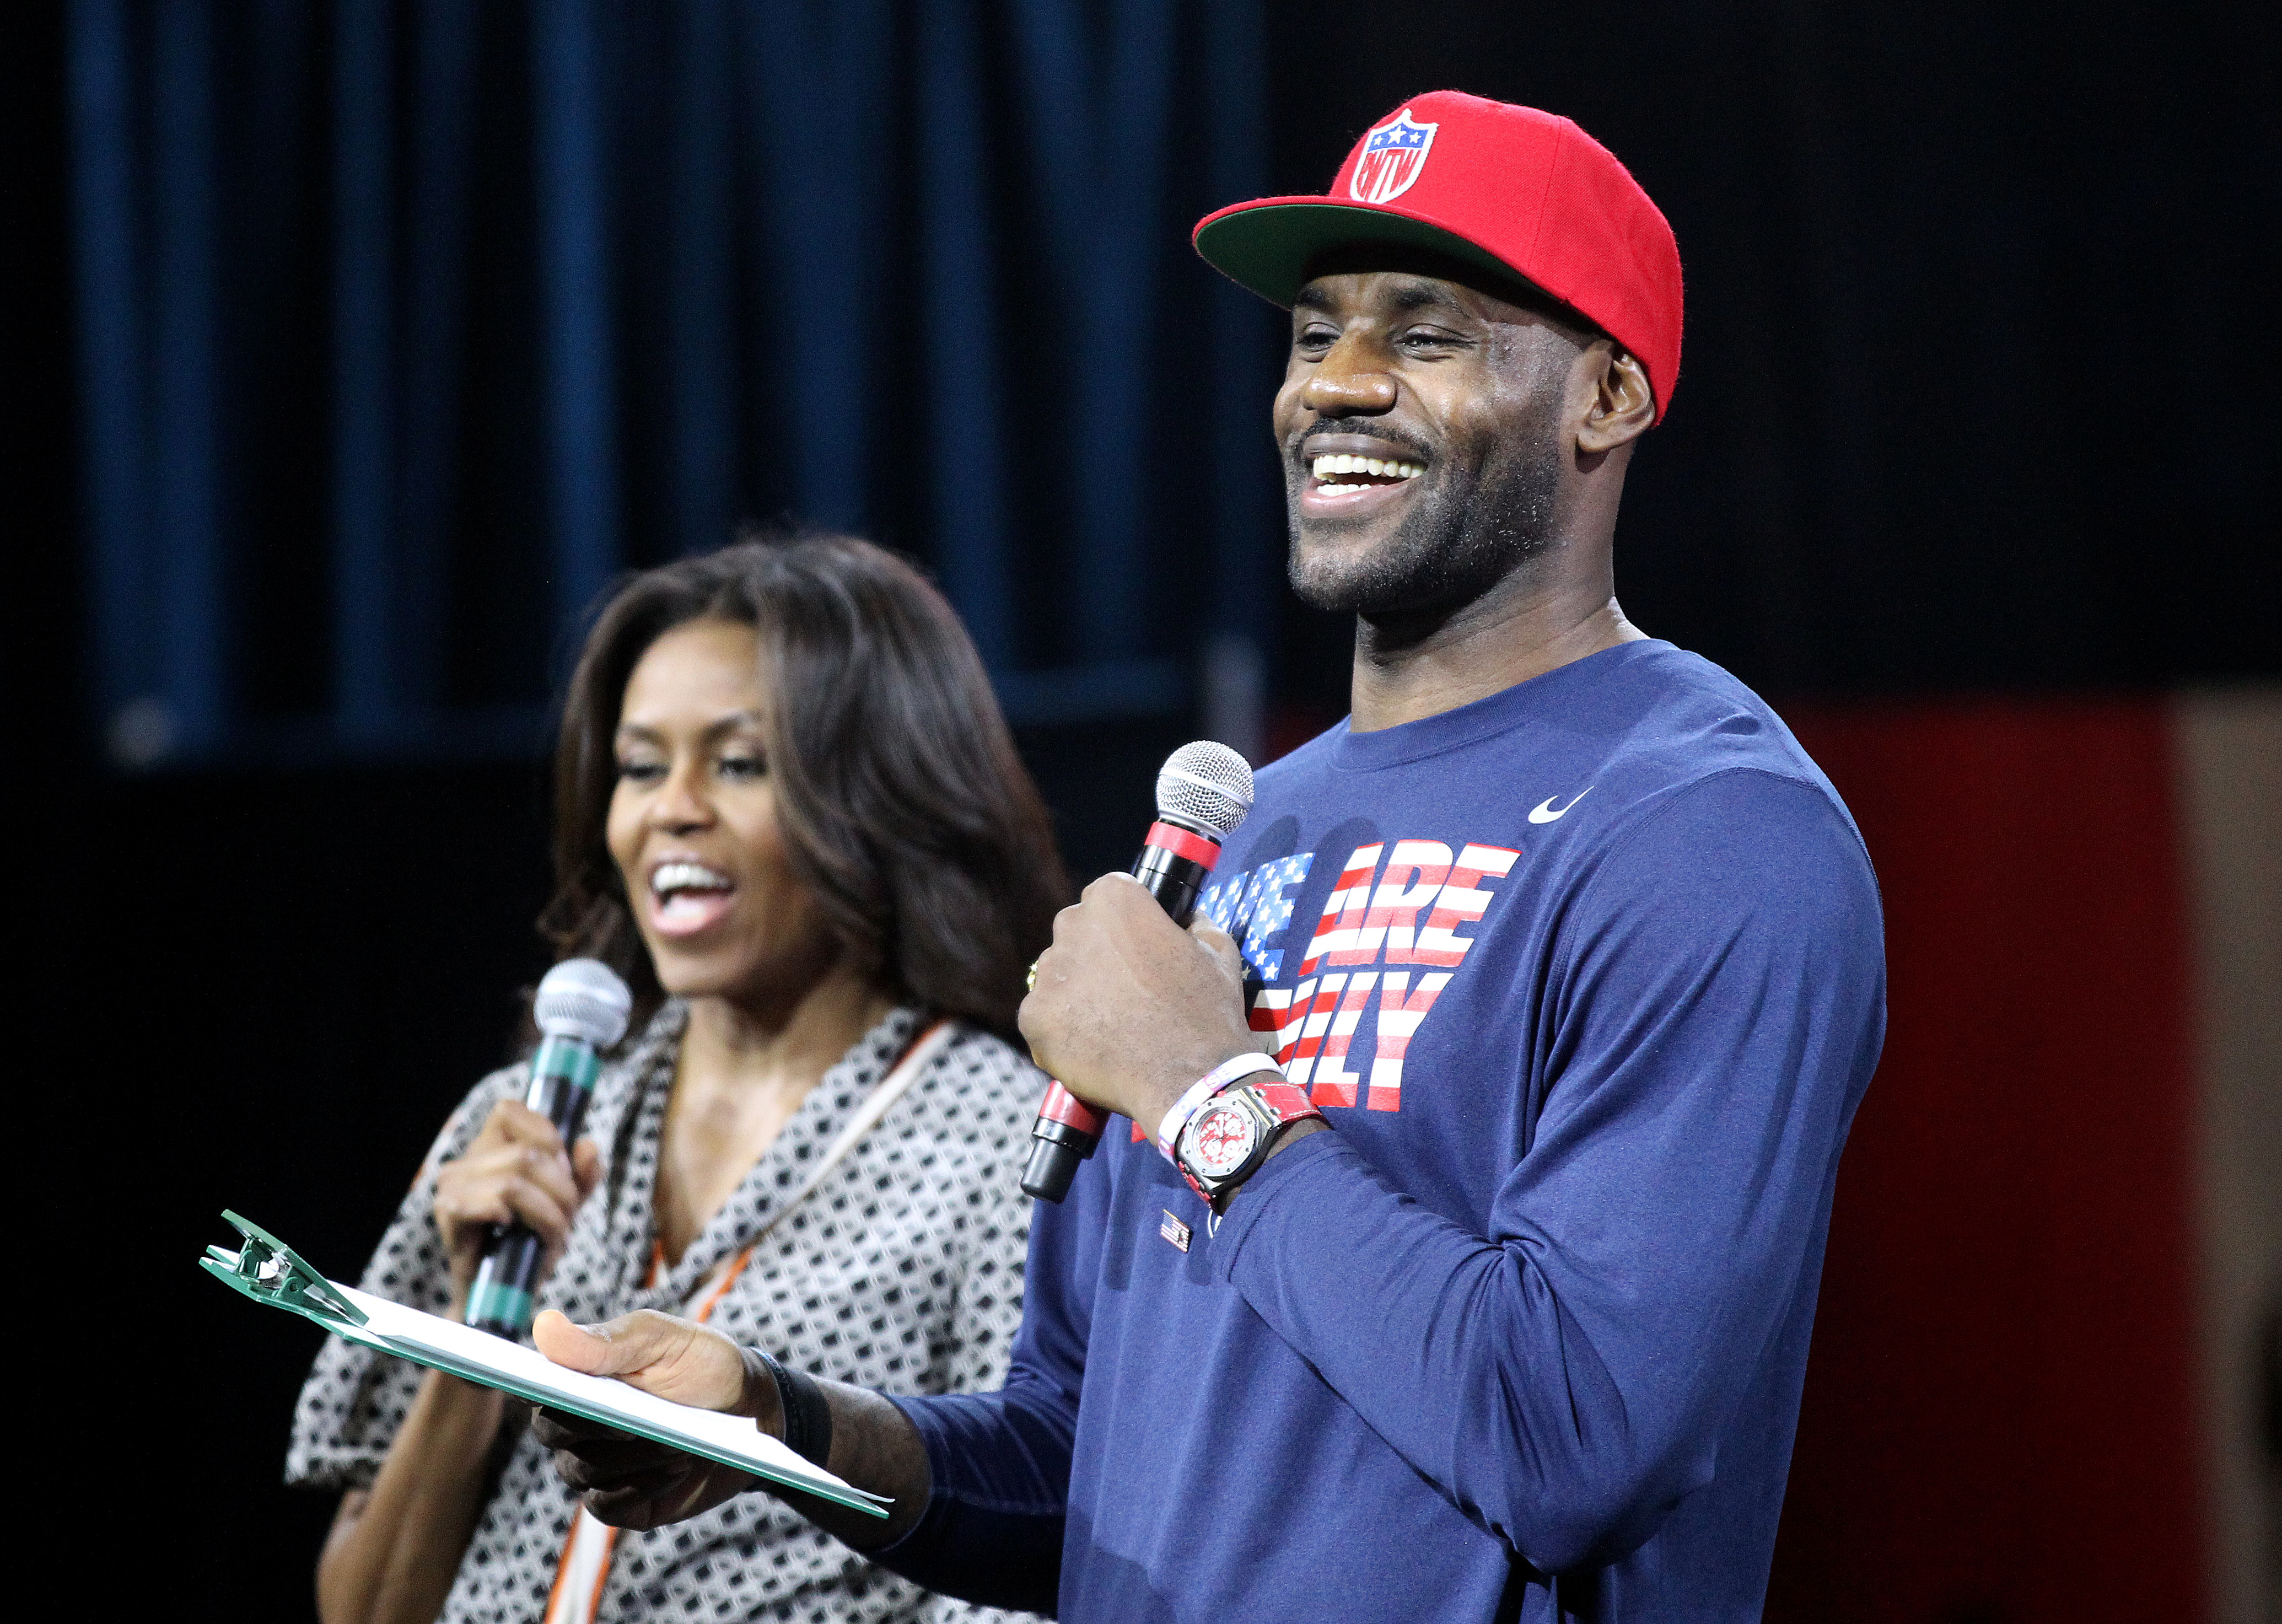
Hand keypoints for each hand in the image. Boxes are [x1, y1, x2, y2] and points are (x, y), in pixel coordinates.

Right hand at [433, 1102, 601, 1307]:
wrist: (501, 1293)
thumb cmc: (530, 1243)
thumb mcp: (566, 1204)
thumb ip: (582, 1174)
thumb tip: (588, 1146)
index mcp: (490, 1147)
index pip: (511, 1110)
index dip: (547, 1136)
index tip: (565, 1173)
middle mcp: (466, 1161)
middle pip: (527, 1153)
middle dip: (561, 1189)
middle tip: (568, 1219)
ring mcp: (452, 1186)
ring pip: (514, 1181)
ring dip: (547, 1214)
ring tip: (552, 1236)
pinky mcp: (448, 1215)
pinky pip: (489, 1203)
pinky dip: (517, 1219)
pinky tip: (514, 1230)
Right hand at [531, 1310, 776, 1529]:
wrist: (753, 1410)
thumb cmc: (704, 1364)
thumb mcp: (666, 1339)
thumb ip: (609, 1339)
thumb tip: (544, 1326)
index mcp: (581, 1378)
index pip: (539, 1386)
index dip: (541, 1387)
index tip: (564, 1388)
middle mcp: (580, 1424)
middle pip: (554, 1432)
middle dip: (594, 1427)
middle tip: (637, 1421)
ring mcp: (599, 1465)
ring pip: (582, 1471)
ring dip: (631, 1457)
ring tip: (679, 1443)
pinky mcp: (624, 1501)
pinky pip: (608, 1506)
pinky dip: (640, 1488)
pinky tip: (678, 1468)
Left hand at [1018, 872, 1264, 1140]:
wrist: (1191, 1079)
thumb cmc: (1207, 1011)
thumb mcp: (1218, 952)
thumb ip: (1196, 923)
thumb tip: (1189, 918)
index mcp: (1114, 898)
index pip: (1107, 897)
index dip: (1124, 924)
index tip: (1137, 950)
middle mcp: (1072, 926)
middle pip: (1076, 932)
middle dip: (1095, 954)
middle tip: (1125, 990)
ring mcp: (1048, 974)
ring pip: (1057, 976)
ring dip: (1077, 992)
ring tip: (1112, 1024)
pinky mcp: (1033, 1018)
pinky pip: (1042, 1017)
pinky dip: (1062, 1030)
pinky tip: (1093, 1046)